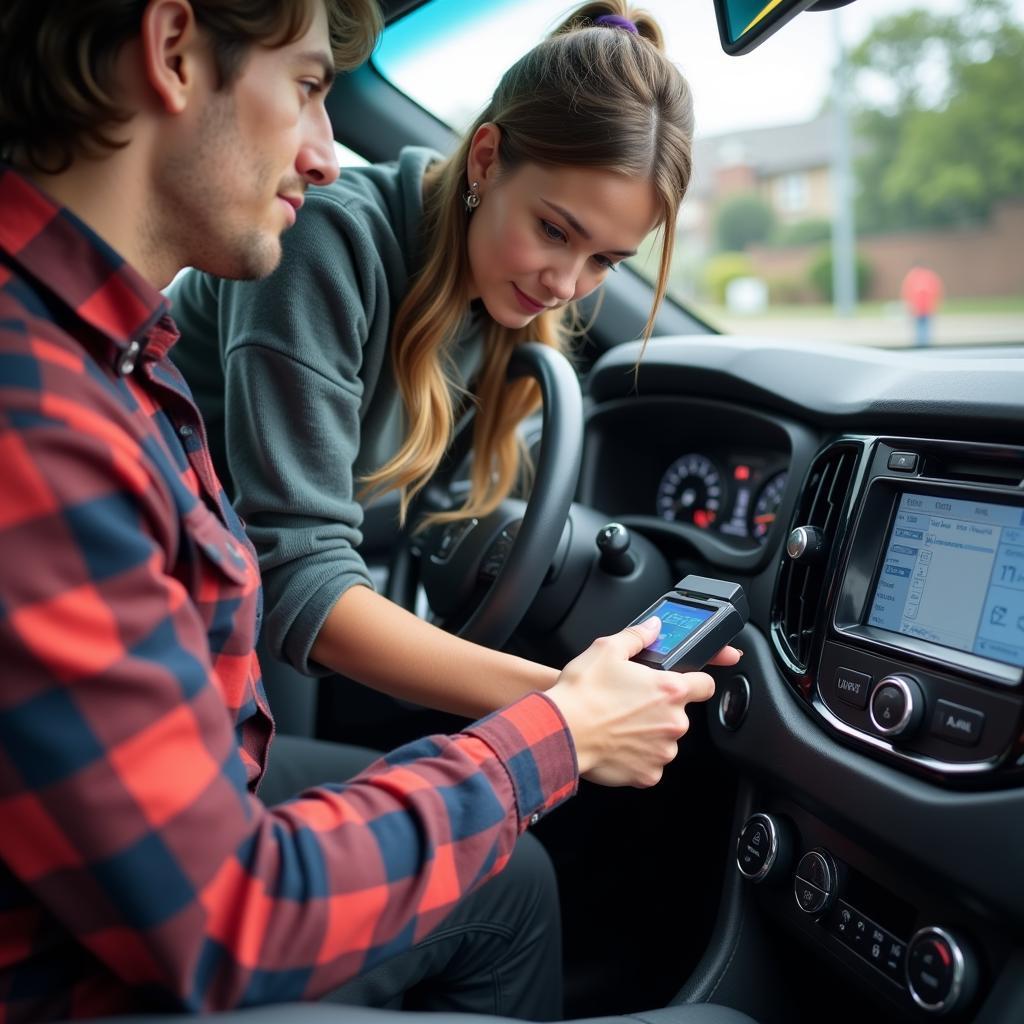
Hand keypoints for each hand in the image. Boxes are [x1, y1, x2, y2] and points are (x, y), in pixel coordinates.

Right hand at [546, 618, 740, 788]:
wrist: (560, 731)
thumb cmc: (583, 693)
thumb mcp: (607, 649)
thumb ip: (637, 636)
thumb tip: (653, 628)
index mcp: (669, 690)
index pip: (705, 685)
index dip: (695, 682)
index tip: (685, 684)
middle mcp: (674, 722)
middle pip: (679, 714)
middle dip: (660, 709)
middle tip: (631, 704)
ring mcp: (663, 751)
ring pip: (664, 739)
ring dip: (649, 733)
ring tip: (619, 724)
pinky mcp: (648, 774)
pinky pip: (650, 763)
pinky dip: (637, 757)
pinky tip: (617, 743)